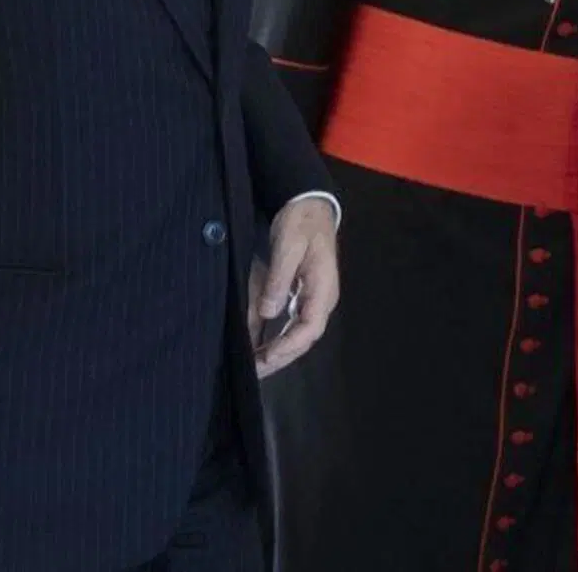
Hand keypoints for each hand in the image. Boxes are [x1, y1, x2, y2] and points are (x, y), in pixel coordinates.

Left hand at [250, 196, 338, 377]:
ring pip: (297, 334)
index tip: (265, 357)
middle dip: (280, 356)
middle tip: (254, 371)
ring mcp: (313, 299)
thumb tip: (269, 311)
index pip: (309, 328)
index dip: (287, 346)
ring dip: (277, 350)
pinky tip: (258, 344)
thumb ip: (279, 279)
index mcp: (323, 289)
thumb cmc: (301, 224)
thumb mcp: (288, 246)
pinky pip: (290, 323)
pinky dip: (276, 337)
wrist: (309, 205)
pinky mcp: (302, 295)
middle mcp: (321, 299)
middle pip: (303, 338)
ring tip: (254, 365)